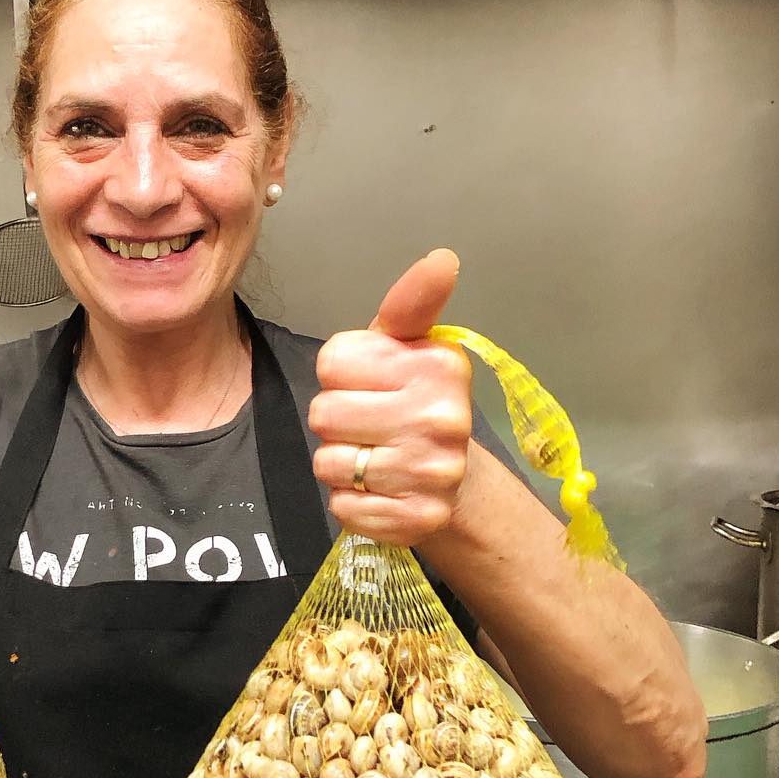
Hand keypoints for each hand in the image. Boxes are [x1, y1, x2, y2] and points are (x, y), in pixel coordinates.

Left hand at [309, 248, 471, 544]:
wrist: (454, 479)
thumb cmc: (413, 400)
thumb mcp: (407, 345)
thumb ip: (410, 303)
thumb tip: (442, 258)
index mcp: (438, 366)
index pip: (333, 362)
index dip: (341, 374)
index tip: (371, 383)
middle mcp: (443, 418)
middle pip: (324, 414)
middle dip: (336, 422)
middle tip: (370, 426)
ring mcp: (434, 473)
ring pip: (329, 463)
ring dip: (341, 464)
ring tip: (375, 457)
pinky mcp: (419, 519)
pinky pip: (344, 507)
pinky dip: (351, 503)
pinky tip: (379, 491)